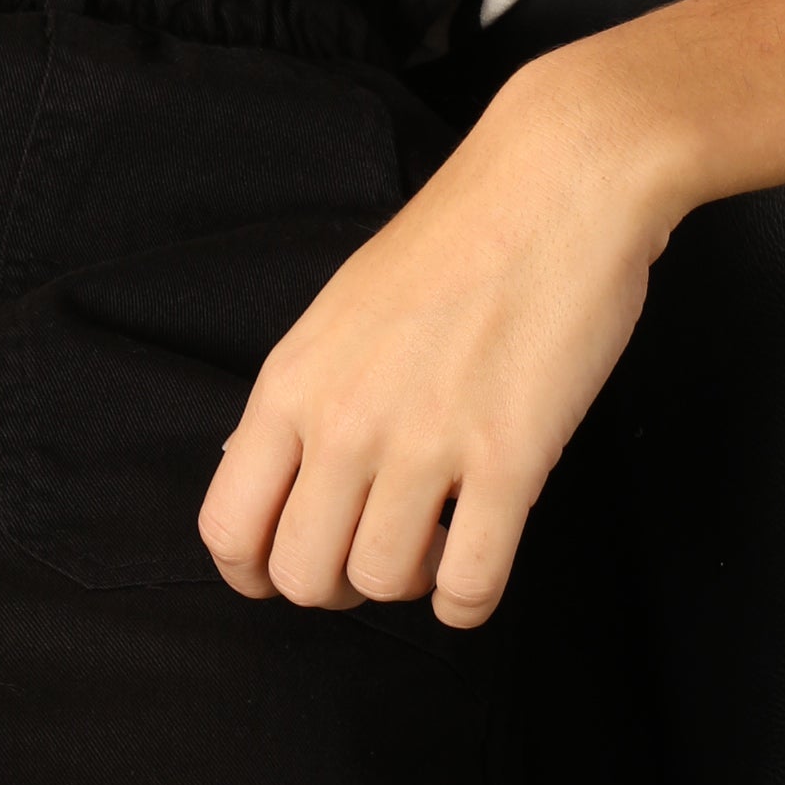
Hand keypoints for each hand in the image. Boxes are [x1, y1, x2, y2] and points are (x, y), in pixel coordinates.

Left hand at [198, 60, 665, 629]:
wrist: (555, 184)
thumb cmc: (455, 242)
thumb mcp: (339, 314)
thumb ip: (304, 399)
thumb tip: (273, 479)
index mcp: (292, 384)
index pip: (229, 528)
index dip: (254, 571)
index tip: (288, 568)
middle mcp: (344, 421)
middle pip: (301, 575)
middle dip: (334, 587)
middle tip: (373, 554)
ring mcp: (426, 443)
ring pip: (383, 585)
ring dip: (409, 584)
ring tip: (436, 541)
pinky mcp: (510, 459)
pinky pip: (471, 585)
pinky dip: (468, 601)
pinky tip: (477, 570)